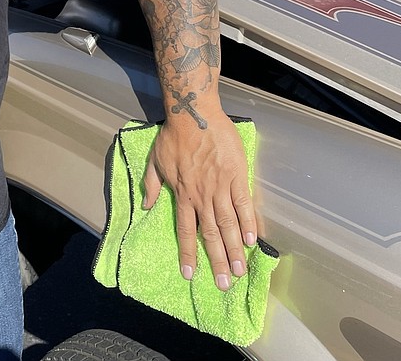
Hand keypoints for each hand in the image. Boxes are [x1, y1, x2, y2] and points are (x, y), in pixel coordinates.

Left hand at [142, 113, 256, 290]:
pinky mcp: (237, 176)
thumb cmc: (173, 136)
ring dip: (235, 250)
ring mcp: (220, 187)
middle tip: (225, 284)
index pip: (185, 231)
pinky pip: (243, 204)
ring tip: (241, 270)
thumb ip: (151, 185)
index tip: (191, 275)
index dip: (189, 254)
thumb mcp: (154, 161)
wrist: (194, 115)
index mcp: (182, 195)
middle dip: (218, 261)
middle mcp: (201, 197)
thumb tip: (146, 205)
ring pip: (228, 225)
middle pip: (210, 235)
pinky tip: (254, 240)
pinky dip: (249, 223)